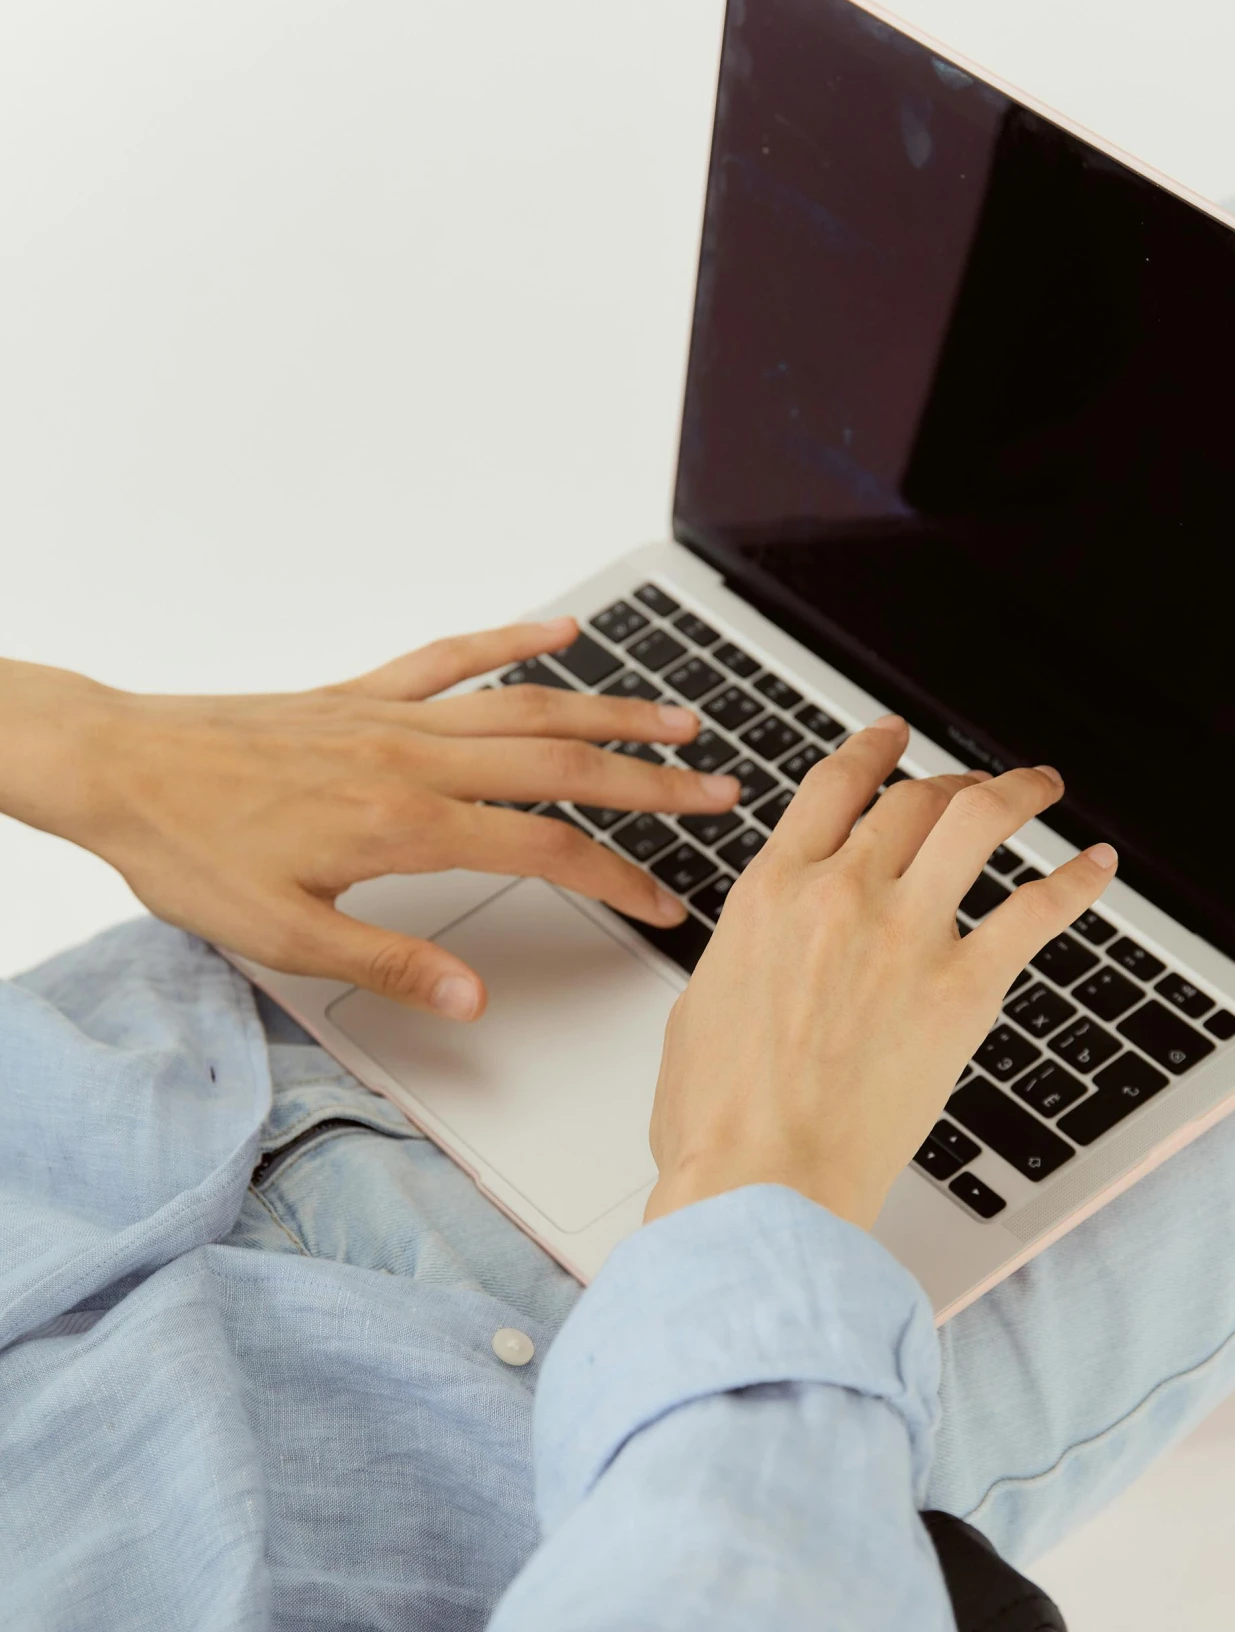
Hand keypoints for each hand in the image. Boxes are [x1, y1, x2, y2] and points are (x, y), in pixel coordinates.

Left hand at [0, 621, 742, 1018]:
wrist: (117, 768)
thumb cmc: (189, 849)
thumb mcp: (287, 937)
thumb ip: (392, 964)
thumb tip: (474, 998)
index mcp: (406, 824)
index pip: (548, 850)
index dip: (621, 878)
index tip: (666, 903)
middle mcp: (413, 758)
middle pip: (563, 766)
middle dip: (652, 782)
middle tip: (721, 792)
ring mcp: (391, 717)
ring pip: (526, 707)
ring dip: (610, 712)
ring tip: (678, 720)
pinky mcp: (361, 694)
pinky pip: (452, 657)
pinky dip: (512, 641)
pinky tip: (559, 633)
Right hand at [646, 717, 1116, 1230]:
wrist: (759, 1179)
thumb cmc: (719, 1119)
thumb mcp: (703, 1005)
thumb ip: (748, 954)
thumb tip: (768, 952)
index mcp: (770, 892)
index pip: (833, 785)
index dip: (873, 749)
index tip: (892, 738)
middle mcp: (841, 893)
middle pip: (912, 799)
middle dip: (949, 782)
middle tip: (971, 786)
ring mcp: (907, 935)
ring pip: (978, 822)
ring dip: (1018, 793)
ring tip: (1042, 786)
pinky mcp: (964, 988)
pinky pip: (1038, 910)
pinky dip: (1077, 881)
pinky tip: (1098, 867)